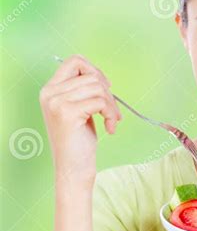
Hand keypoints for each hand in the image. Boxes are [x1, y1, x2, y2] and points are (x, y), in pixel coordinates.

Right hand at [40, 54, 121, 187]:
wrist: (73, 169)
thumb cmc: (78, 142)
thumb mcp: (78, 110)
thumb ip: (83, 91)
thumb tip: (102, 77)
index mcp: (50, 90)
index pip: (74, 61)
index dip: (94, 71)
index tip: (105, 88)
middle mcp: (50, 93)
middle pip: (90, 75)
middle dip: (108, 93)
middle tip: (113, 112)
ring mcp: (57, 102)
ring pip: (98, 88)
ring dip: (111, 105)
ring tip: (112, 121)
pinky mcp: (68, 113)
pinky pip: (100, 102)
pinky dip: (111, 114)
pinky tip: (110, 128)